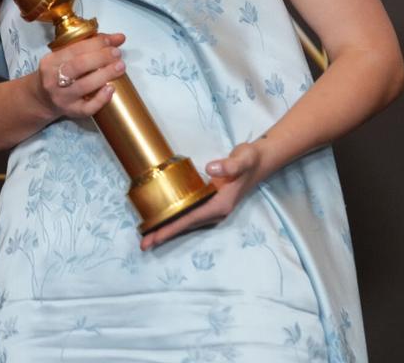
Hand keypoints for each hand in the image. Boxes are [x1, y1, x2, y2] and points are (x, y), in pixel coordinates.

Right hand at [33, 32, 126, 119]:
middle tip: (117, 53)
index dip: (95, 44)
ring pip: (84, 85)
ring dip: (105, 74)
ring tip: (120, 67)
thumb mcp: (65, 57)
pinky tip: (111, 89)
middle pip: (78, 66)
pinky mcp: (71, 111)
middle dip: (101, 57)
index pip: (74, 49)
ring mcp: (62, 97)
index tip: (111, 41)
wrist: (42, 99)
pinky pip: (88, 108)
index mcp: (50, 61)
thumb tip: (118, 38)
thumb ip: (88, 46)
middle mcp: (53, 79)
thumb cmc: (57, 73)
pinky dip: (101, 99)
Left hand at [139, 141, 266, 251]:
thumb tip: (210, 169)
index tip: (156, 237)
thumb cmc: (250, 160)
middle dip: (165, 234)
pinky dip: (175, 220)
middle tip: (143, 244)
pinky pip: (189, 215)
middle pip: (186, 226)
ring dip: (168, 230)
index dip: (172, 228)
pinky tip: (163, 221)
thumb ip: (230, 165)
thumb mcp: (243, 159)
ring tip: (148, 238)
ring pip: (187, 223)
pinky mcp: (209, 203)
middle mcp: (216, 211)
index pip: (191, 219)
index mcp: (221, 205)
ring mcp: (213, 209)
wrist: (259, 162)